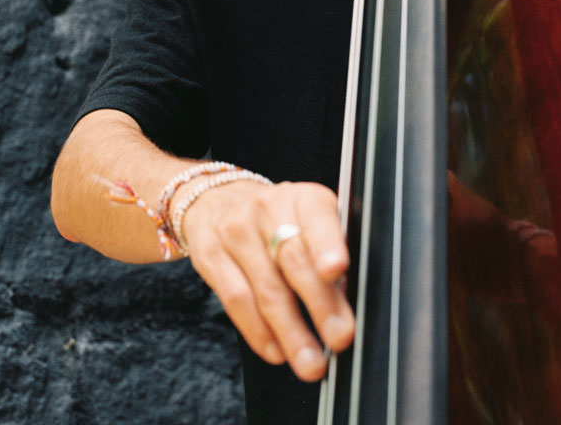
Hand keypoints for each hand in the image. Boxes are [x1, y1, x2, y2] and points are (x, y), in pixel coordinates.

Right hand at [180, 178, 352, 381]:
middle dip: (319, 304)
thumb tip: (349, 295)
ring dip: (291, 331)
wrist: (221, 201)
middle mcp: (268, 208)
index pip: (317, 220)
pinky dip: (259, 332)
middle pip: (293, 260)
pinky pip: (236, 301)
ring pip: (266, 288)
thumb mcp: (313, 219)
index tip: (337, 270)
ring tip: (310, 361)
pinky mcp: (211, 256)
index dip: (326, 246)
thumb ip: (331, 251)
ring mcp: (236, 232)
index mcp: (304, 197)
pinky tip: (277, 350)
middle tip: (339, 337)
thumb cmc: (281, 217)